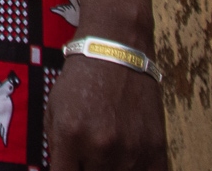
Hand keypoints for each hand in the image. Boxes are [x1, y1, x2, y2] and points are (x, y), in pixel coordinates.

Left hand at [47, 52, 167, 169]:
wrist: (116, 52)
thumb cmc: (80, 81)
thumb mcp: (54, 110)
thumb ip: (56, 147)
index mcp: (71, 136)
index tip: (69, 167)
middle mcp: (101, 147)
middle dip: (87, 168)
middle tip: (88, 158)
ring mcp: (131, 150)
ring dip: (111, 169)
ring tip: (108, 156)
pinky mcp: (156, 148)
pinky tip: (130, 163)